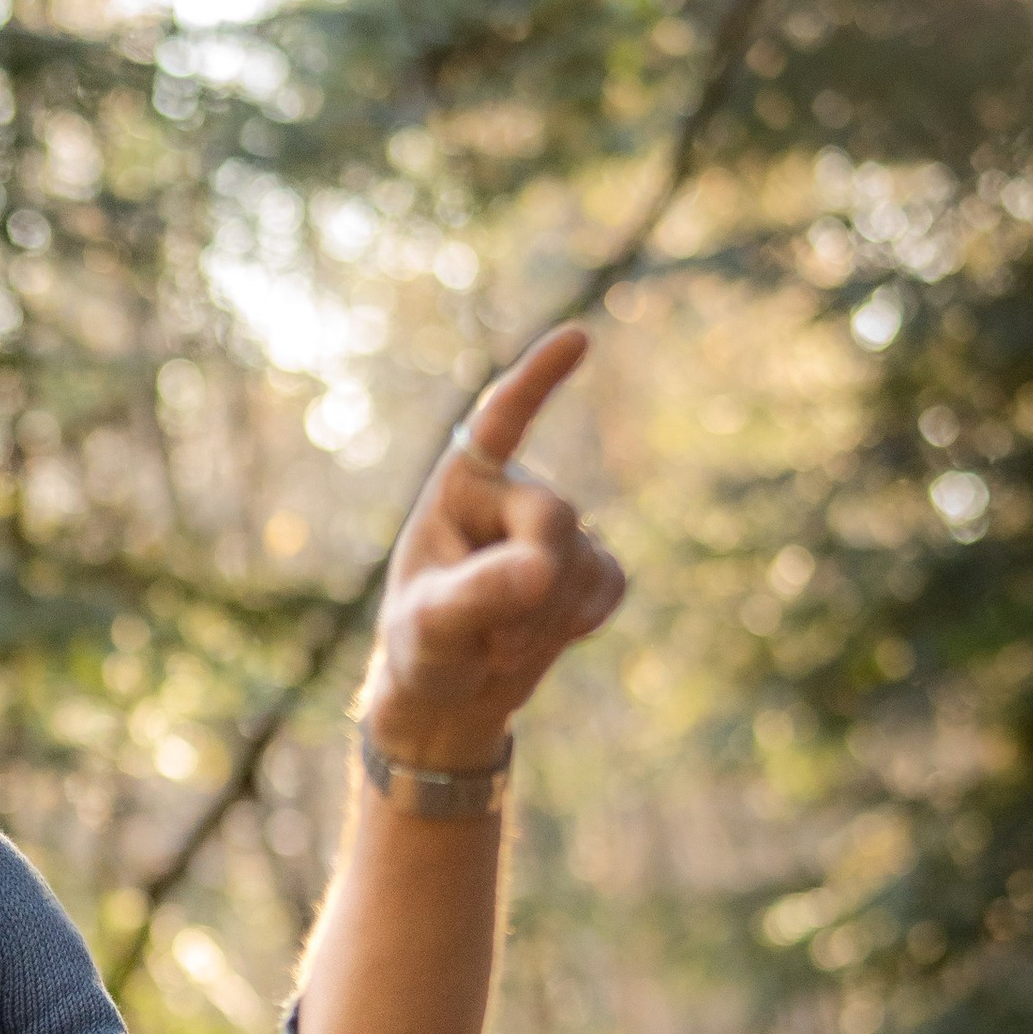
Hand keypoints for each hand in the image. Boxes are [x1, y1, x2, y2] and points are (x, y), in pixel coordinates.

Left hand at [363, 325, 625, 768]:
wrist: (451, 694)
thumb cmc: (423, 649)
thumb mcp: (432, 626)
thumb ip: (478, 593)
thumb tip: (541, 568)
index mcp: (462, 486)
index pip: (501, 422)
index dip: (538, 380)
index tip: (576, 338)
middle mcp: (513, 494)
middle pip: (555, 517)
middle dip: (530, 585)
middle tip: (490, 639)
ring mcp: (557, 529)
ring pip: (583, 561)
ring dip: (545, 619)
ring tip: (498, 643)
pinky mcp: (589, 567)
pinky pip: (609, 586)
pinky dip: (578, 622)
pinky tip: (544, 636)